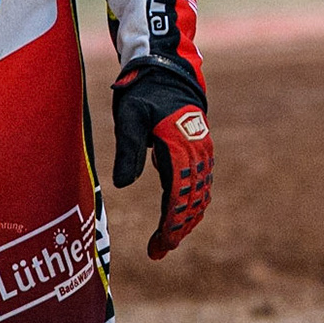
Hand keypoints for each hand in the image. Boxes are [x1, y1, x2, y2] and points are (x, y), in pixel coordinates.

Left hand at [112, 63, 213, 259]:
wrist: (168, 70)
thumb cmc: (144, 92)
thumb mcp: (130, 116)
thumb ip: (127, 148)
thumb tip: (122, 185)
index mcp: (180, 145)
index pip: (178, 193)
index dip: (170, 222)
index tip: (160, 244)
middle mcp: (196, 151)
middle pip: (192, 199)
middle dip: (177, 228)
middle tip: (157, 252)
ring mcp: (201, 151)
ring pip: (198, 194)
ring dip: (185, 219)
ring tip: (166, 242)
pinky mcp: (199, 151)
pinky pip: (199, 184)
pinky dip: (191, 204)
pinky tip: (178, 218)